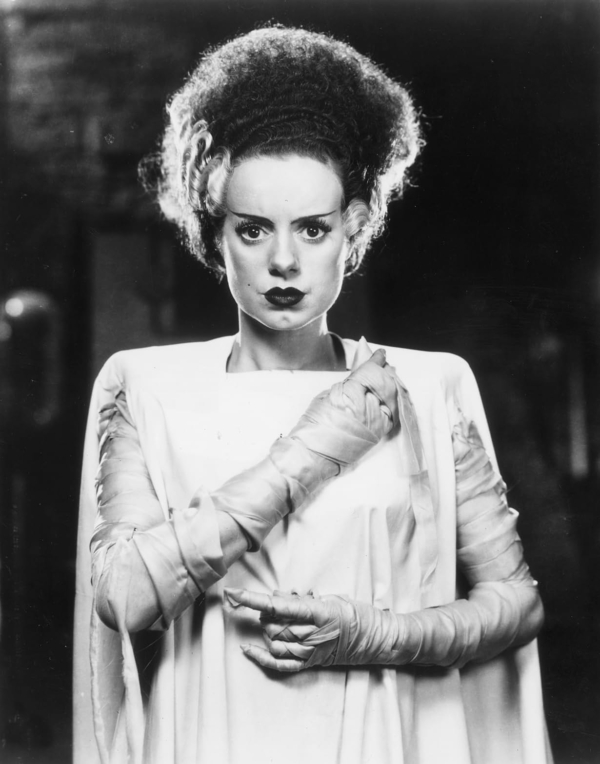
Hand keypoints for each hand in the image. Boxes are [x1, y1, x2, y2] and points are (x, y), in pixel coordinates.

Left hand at [224, 587, 352, 671]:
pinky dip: (260, 657)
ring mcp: (310, 652)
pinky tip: (247, 649)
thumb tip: (277, 597)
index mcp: (318, 613)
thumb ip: (302, 599)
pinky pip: (279, 665)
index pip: (277, 606)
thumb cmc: (357, 613)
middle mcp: (311, 634)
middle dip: (265, 612)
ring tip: (277, 619)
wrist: (378, 639)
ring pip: (273, 642)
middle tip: (276, 604)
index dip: (252, 599)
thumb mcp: (331, 598)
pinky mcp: (310, 663)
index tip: (232, 593)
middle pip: (272, 625)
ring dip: (267, 629)